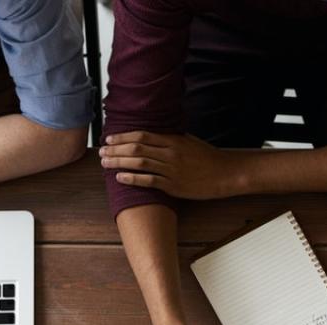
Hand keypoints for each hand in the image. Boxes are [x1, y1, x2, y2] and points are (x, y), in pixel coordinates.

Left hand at [100, 131, 245, 199]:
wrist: (225, 174)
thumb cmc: (208, 158)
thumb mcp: (189, 142)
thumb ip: (171, 139)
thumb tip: (154, 137)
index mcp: (173, 141)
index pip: (142, 136)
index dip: (123, 137)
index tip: (109, 139)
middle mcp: (170, 153)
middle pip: (136, 149)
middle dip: (116, 150)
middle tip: (102, 152)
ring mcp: (171, 170)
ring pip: (139, 163)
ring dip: (119, 163)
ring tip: (105, 163)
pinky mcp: (174, 185)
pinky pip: (149, 181)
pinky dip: (133, 179)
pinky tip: (120, 178)